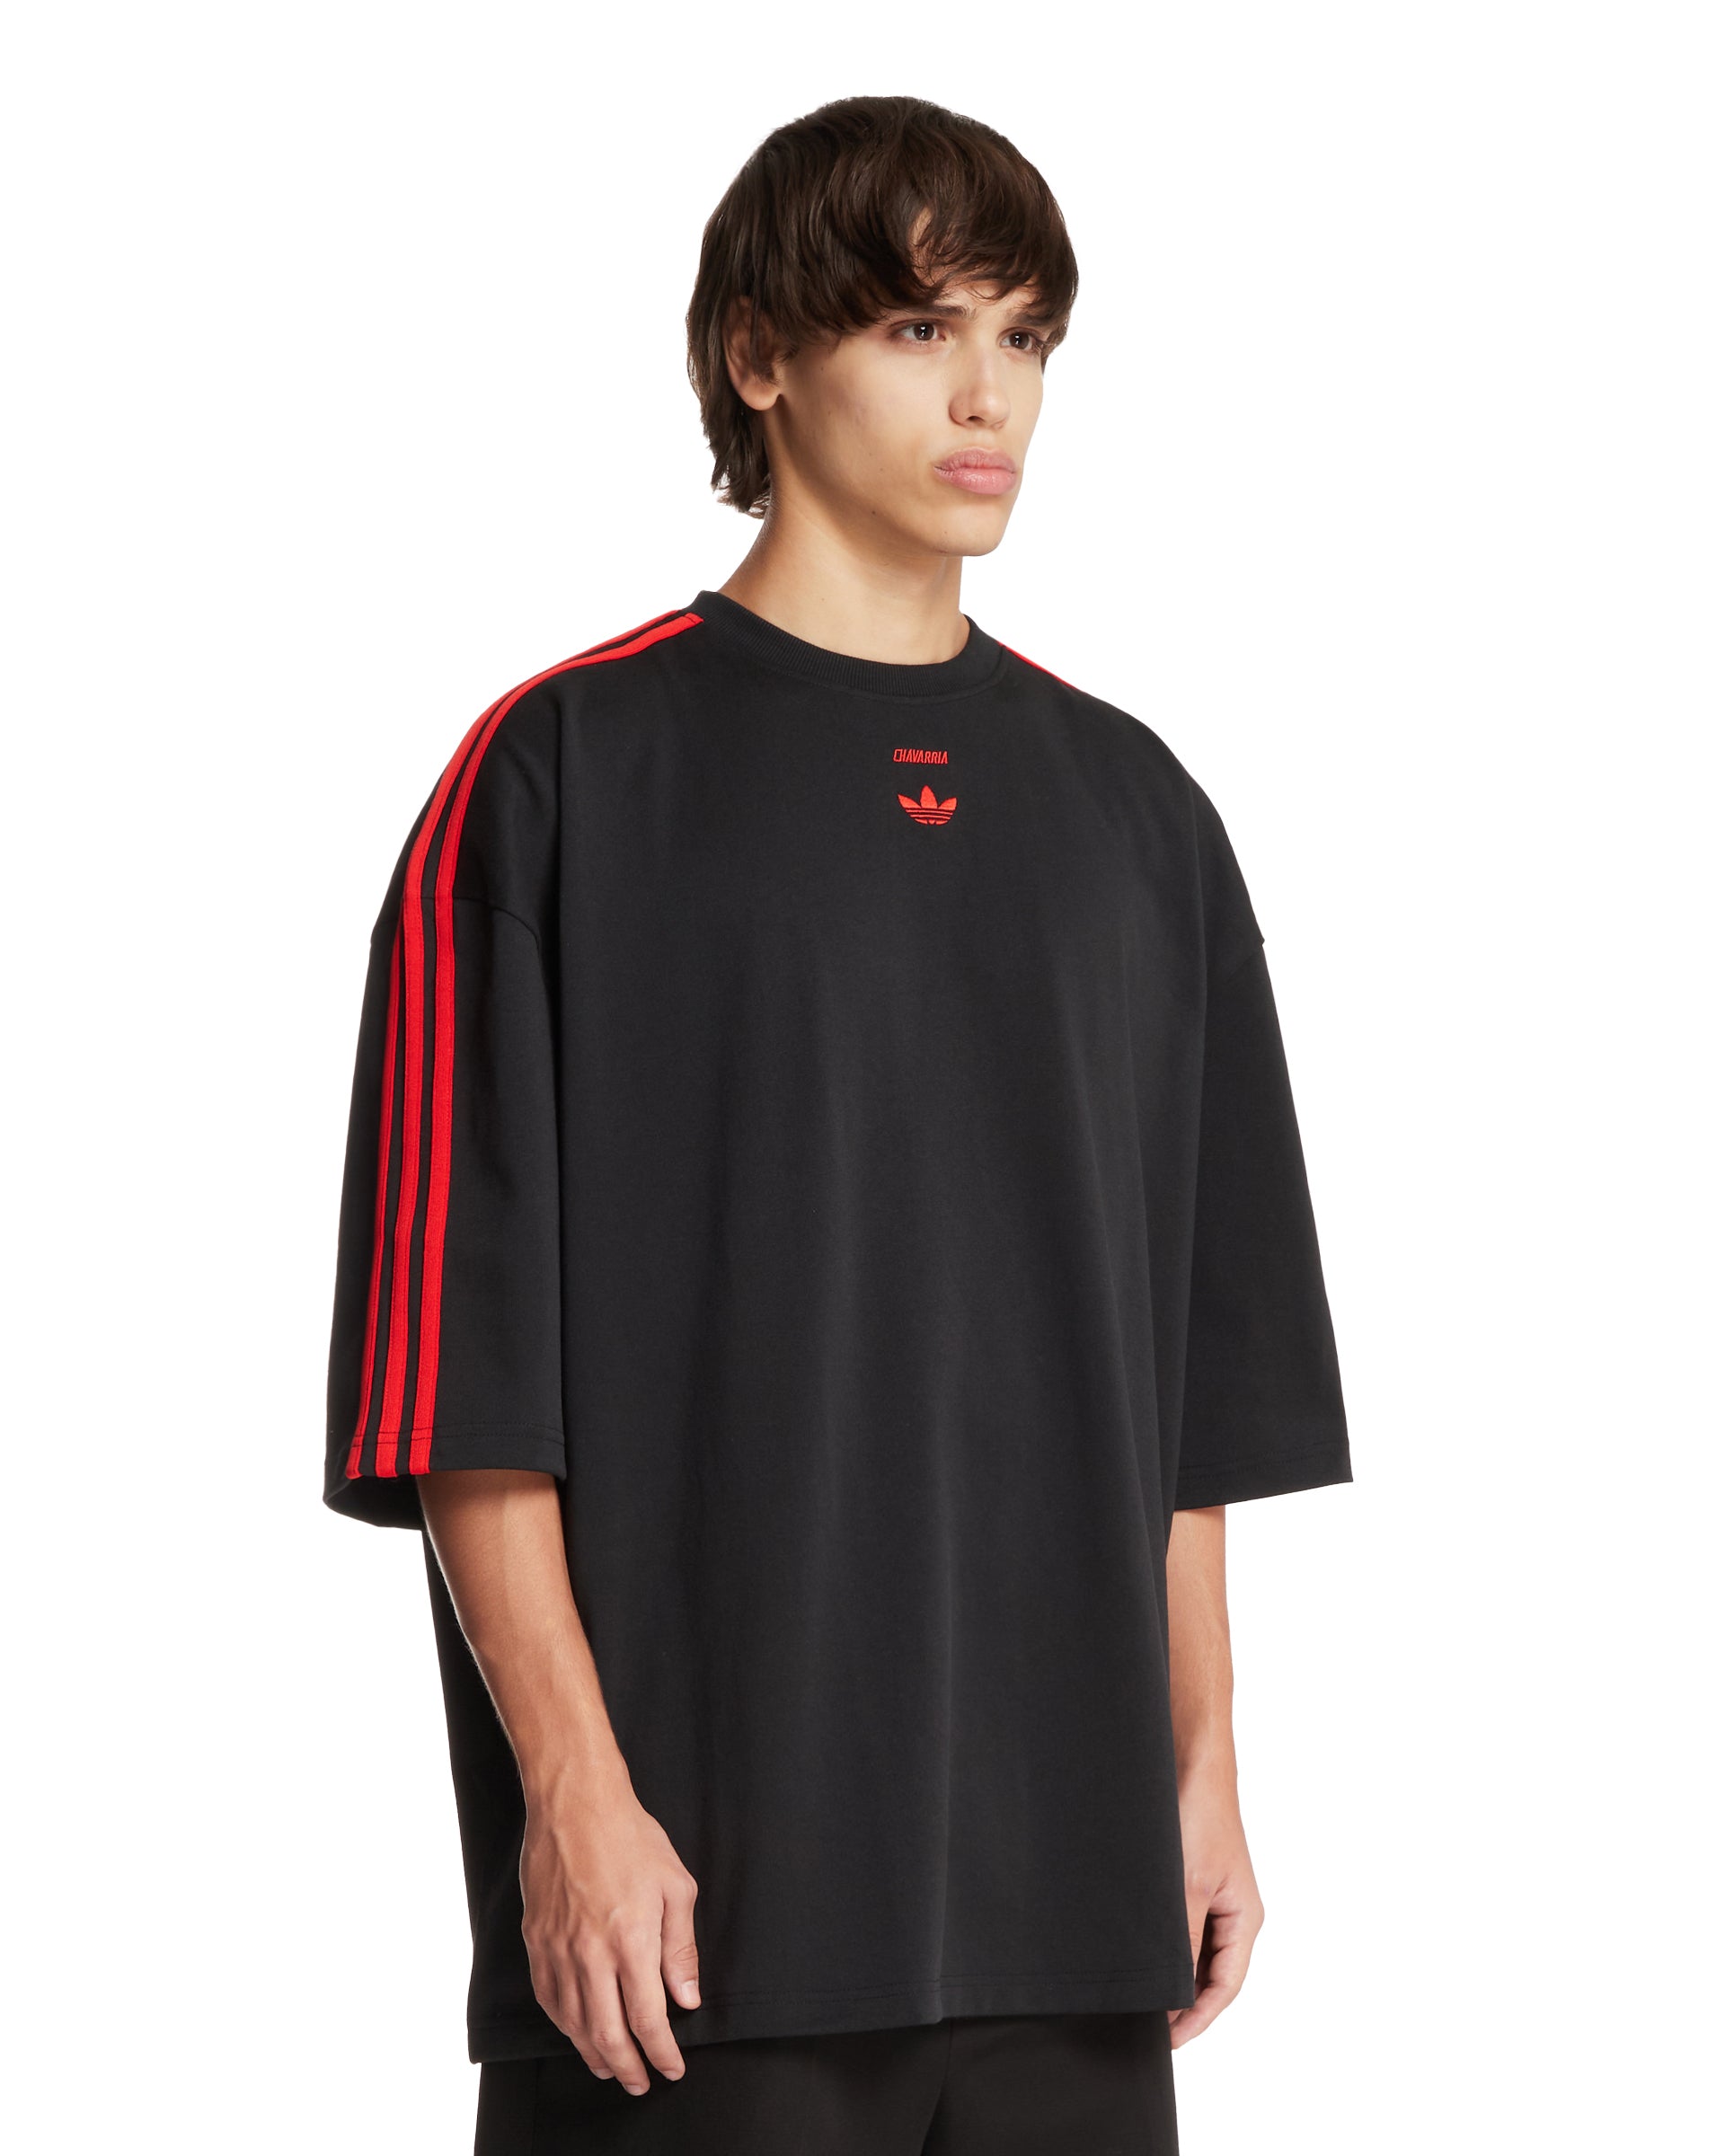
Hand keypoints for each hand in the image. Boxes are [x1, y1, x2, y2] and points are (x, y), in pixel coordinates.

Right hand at [519, 1770, 701, 2093]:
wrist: (575, 1805)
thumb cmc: (630, 1838)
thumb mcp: (676, 1886)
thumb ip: (681, 1947)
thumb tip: (686, 1997)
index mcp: (631, 1941)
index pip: (648, 2019)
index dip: (661, 2053)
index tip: (672, 2069)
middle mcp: (591, 1953)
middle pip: (607, 2034)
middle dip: (628, 2068)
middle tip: (641, 2083)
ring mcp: (558, 1949)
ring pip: (573, 2024)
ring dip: (594, 2053)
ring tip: (611, 2066)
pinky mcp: (536, 1941)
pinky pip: (548, 1999)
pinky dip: (564, 2025)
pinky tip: (576, 2031)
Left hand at [1167, 1774, 1263, 2047]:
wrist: (1189, 1758)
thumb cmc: (1199, 1814)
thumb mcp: (1188, 1886)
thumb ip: (1183, 1941)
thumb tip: (1173, 1991)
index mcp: (1245, 1918)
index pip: (1226, 1987)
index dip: (1198, 2019)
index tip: (1168, 2042)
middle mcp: (1233, 1911)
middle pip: (1212, 1974)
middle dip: (1184, 2002)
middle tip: (1147, 2024)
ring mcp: (1213, 1894)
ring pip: (1194, 1950)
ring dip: (1173, 1972)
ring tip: (1140, 1993)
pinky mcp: (1191, 1877)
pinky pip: (1180, 1924)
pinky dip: (1165, 1943)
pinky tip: (1138, 1951)